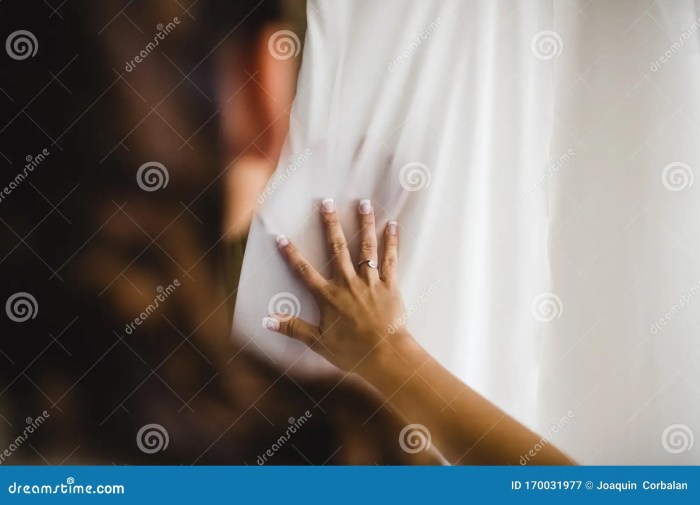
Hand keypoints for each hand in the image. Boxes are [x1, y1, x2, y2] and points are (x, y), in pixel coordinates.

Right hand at [263, 198, 410, 373]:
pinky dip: (391, 241)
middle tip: (327, 202)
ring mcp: (370, 282)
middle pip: (337, 248)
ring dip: (364, 224)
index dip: (291, 254)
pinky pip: (390, 258)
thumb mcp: (319, 343)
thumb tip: (267, 321)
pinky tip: (392, 224)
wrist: (386, 356)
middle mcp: (348, 283)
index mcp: (328, 297)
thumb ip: (294, 328)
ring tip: (364, 203)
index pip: (304, 271)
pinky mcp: (389, 285)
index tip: (281, 237)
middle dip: (331, 224)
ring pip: (366, 247)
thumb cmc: (353, 352)